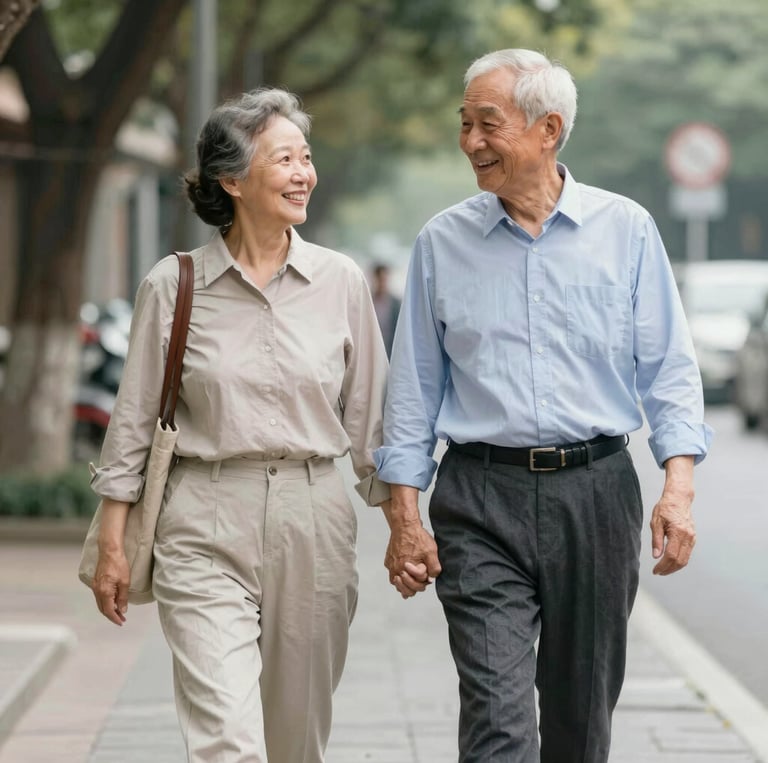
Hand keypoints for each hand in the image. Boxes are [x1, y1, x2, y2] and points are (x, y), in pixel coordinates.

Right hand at [92, 547, 129, 624]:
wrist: (109, 551)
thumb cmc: (118, 564)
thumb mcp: (125, 582)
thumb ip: (123, 597)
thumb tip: (122, 610)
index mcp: (104, 592)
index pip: (108, 611)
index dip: (115, 618)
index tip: (121, 622)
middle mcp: (97, 591)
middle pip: (103, 609)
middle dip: (112, 615)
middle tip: (122, 618)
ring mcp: (95, 586)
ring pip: (101, 603)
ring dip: (109, 609)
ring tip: (119, 611)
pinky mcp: (96, 582)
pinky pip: (100, 597)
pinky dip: (106, 602)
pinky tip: (113, 601)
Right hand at [384, 522, 441, 598]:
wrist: (404, 525)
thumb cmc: (416, 537)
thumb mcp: (431, 552)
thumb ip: (433, 568)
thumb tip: (431, 579)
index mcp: (405, 569)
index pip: (415, 586)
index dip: (423, 582)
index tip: (426, 576)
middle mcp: (395, 569)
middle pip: (404, 589)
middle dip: (413, 588)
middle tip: (420, 584)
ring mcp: (390, 566)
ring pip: (396, 583)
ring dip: (404, 585)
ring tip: (411, 584)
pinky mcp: (388, 561)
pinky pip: (392, 573)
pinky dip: (398, 577)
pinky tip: (404, 573)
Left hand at [650, 456, 695, 574]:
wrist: (679, 499)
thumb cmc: (666, 508)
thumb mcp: (656, 522)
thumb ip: (656, 540)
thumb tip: (656, 556)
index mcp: (678, 532)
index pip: (671, 555)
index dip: (663, 565)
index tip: (655, 570)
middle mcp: (688, 537)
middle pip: (680, 560)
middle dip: (669, 569)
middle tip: (658, 572)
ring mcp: (692, 538)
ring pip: (685, 559)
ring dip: (674, 567)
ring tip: (663, 570)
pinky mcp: (693, 538)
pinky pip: (687, 553)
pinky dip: (679, 561)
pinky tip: (671, 562)